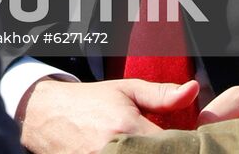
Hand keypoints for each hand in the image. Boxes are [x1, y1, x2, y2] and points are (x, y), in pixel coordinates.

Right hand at [17, 77, 200, 153]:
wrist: (45, 116)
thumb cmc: (88, 102)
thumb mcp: (125, 90)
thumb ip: (161, 94)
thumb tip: (193, 90)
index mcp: (128, 129)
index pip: (175, 147)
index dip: (185, 146)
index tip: (186, 141)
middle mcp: (116, 152)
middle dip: (167, 150)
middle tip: (162, 142)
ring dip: (150, 153)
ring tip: (144, 145)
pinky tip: (130, 150)